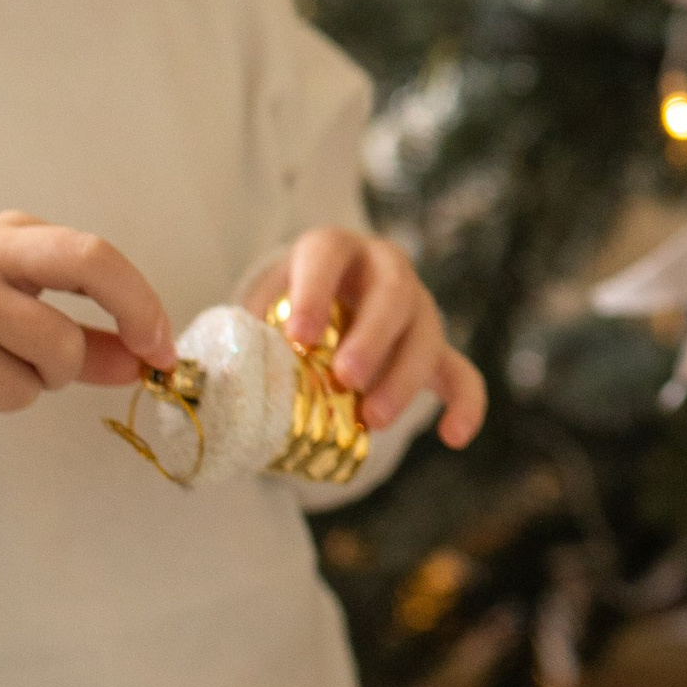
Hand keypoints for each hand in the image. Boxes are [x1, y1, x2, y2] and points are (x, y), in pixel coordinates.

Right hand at [0, 215, 176, 426]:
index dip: (141, 299)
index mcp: (13, 235)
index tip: (163, 344)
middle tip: (143, 362)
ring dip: (51, 376)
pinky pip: (20, 392)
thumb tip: (143, 365)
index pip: (96, 253)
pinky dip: (14, 397)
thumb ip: (86, 336)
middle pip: (90, 266)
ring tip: (9, 367)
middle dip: (133, 316)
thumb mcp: (21, 308)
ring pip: (60, 350)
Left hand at [253, 228, 486, 445]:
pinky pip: (460, 372)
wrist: (321, 305)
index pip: (327, 255)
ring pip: (427, 333)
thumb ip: (246, 333)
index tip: (299, 337)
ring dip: (404, 378)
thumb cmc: (284, 307)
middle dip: (373, 337)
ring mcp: (415, 306)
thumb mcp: (262, 306)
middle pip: (393, 291)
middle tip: (347, 377)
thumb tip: (221, 376)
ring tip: (373, 419)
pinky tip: (454, 436)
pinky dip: (465, 403)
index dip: (314, 292)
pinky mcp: (434, 346)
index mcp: (332, 249)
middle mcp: (383, 268)